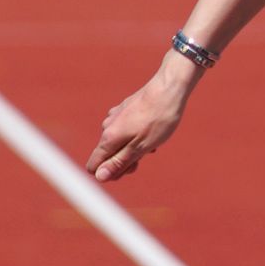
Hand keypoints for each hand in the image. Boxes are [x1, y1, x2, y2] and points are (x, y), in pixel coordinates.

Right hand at [85, 63, 192, 182]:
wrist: (169, 88)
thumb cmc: (158, 120)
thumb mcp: (141, 147)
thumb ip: (119, 162)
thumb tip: (99, 177)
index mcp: (108, 138)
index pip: (94, 164)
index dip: (110, 173)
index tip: (131, 168)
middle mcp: (107, 126)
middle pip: (108, 154)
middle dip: (125, 160)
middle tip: (145, 155)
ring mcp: (115, 116)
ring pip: (119, 141)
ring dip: (134, 147)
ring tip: (154, 141)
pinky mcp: (125, 109)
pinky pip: (126, 129)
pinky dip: (138, 134)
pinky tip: (153, 131)